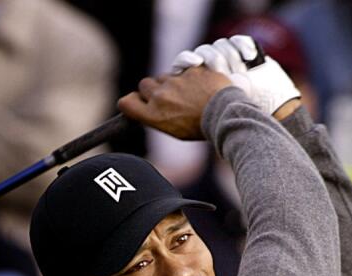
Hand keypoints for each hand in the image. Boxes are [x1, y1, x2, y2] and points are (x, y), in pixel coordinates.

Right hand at [118, 67, 232, 139]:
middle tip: (168, 97)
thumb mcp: (173, 129)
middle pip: (144, 85)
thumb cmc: (200, 127)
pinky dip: (190, 77)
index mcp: (153, 115)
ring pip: (164, 76)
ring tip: (188, 94)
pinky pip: (184, 70)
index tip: (140, 102)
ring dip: (171, 82)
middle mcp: (159, 97)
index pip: (126, 102)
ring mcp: (174, 82)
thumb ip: (157, 115)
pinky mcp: (190, 70)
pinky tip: (200, 88)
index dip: (132, 100)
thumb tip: (149, 107)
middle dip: (153, 89)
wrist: (224, 115)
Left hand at [173, 35, 300, 117]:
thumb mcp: (208, 110)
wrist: (261, 113)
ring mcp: (228, 58)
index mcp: (196, 79)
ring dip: (230, 55)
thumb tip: (171, 93)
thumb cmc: (232, 117)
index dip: (186, 60)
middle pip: (204, 51)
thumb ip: (190, 99)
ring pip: (221, 45)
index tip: (195, 63)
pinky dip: (244, 46)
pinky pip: (238, 41)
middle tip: (221, 70)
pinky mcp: (245, 52)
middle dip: (213, 58)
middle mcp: (210, 65)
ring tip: (241, 69)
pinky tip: (249, 56)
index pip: (184, 61)